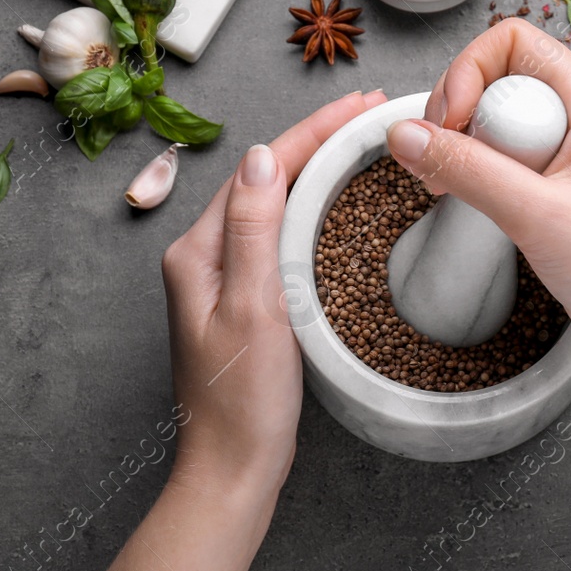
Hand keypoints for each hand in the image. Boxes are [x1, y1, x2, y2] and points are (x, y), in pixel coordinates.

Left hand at [160, 89, 387, 494]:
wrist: (233, 468)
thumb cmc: (241, 403)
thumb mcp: (253, 310)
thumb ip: (255, 231)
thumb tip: (264, 156)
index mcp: (198, 251)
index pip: (263, 169)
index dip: (314, 130)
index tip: (359, 103)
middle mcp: (205, 256)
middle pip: (268, 176)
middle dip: (319, 138)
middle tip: (371, 111)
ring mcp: (224, 276)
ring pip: (276, 200)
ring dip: (318, 166)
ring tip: (362, 140)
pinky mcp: (246, 297)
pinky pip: (281, 232)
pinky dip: (314, 205)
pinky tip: (338, 200)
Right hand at [384, 19, 570, 367]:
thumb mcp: (537, 215)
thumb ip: (468, 170)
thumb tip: (405, 133)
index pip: (514, 42)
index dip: (469, 71)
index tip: (450, 122)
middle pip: (499, 76)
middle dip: (458, 111)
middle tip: (441, 161)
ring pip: (497, 116)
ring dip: (463, 143)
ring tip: (447, 185)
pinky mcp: (558, 180)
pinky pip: (505, 152)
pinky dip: (478, 169)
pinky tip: (467, 198)